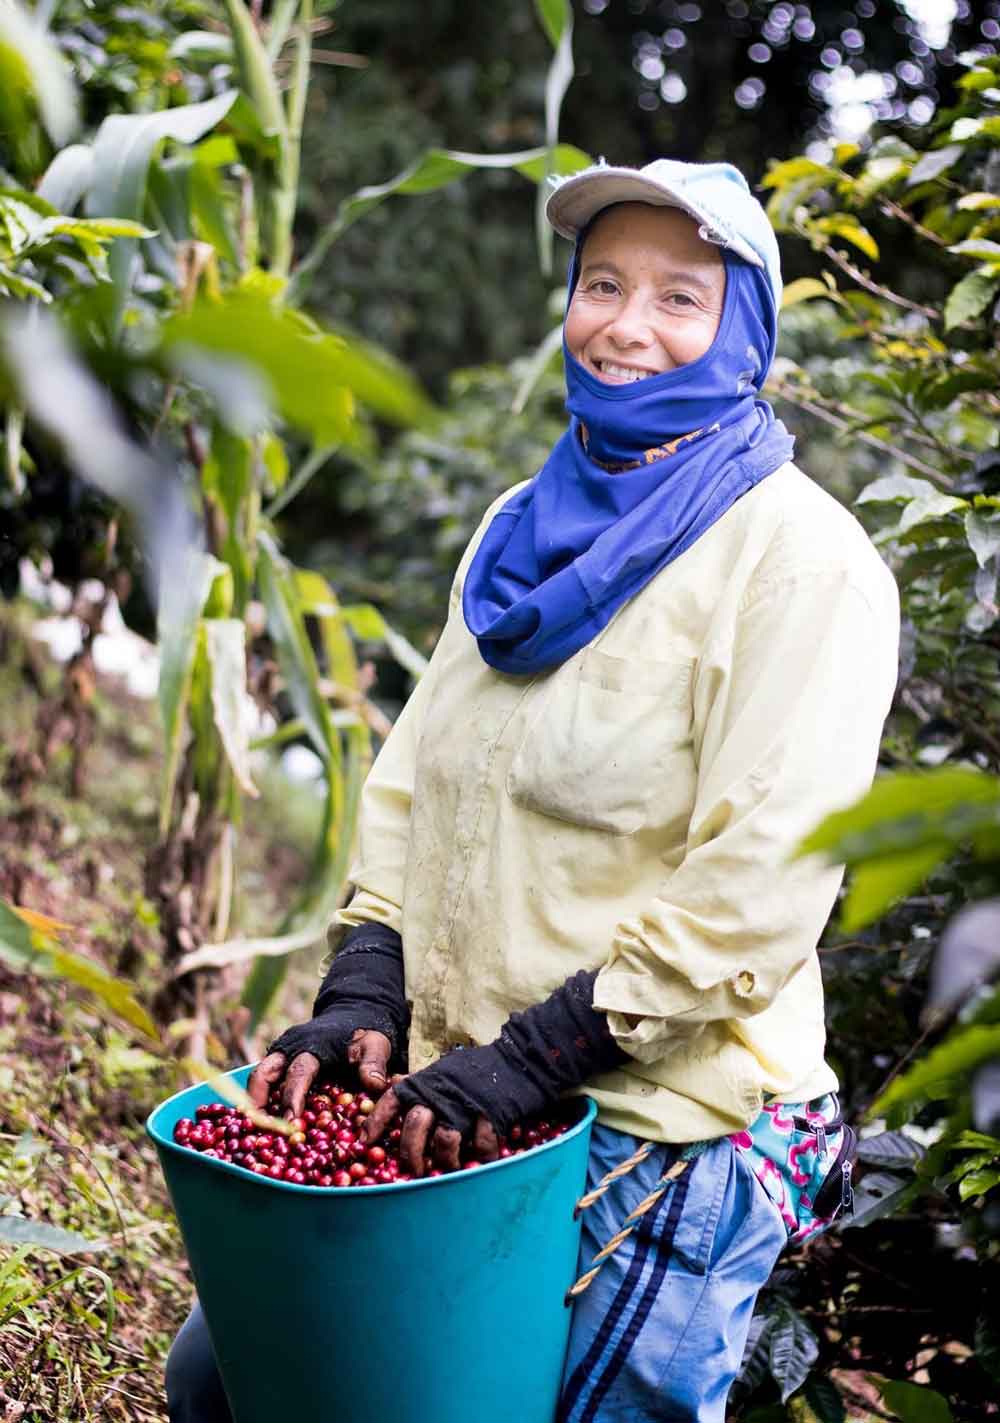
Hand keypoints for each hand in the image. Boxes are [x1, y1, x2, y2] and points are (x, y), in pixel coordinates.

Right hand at [248, 1028, 391, 1118]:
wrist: (353, 1017)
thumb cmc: (363, 1035)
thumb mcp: (374, 1046)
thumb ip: (374, 1064)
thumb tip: (375, 1085)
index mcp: (312, 1047)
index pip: (298, 1073)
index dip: (292, 1097)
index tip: (291, 1121)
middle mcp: (291, 1050)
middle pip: (264, 1073)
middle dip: (257, 1101)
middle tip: (256, 1129)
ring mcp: (283, 1055)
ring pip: (259, 1077)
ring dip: (254, 1102)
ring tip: (253, 1130)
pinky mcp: (281, 1064)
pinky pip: (265, 1081)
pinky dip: (261, 1101)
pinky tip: (262, 1124)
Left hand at [362, 1078, 499, 1176]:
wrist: (517, 1060)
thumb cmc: (476, 1069)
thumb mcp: (443, 1071)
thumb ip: (424, 1088)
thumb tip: (401, 1104)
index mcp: (425, 1081)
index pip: (392, 1100)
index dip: (376, 1121)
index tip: (365, 1141)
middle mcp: (440, 1094)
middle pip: (415, 1128)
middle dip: (411, 1155)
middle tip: (413, 1172)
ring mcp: (465, 1106)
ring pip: (445, 1141)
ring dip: (445, 1161)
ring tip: (447, 1171)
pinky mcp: (490, 1116)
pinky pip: (480, 1146)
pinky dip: (481, 1157)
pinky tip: (481, 1161)